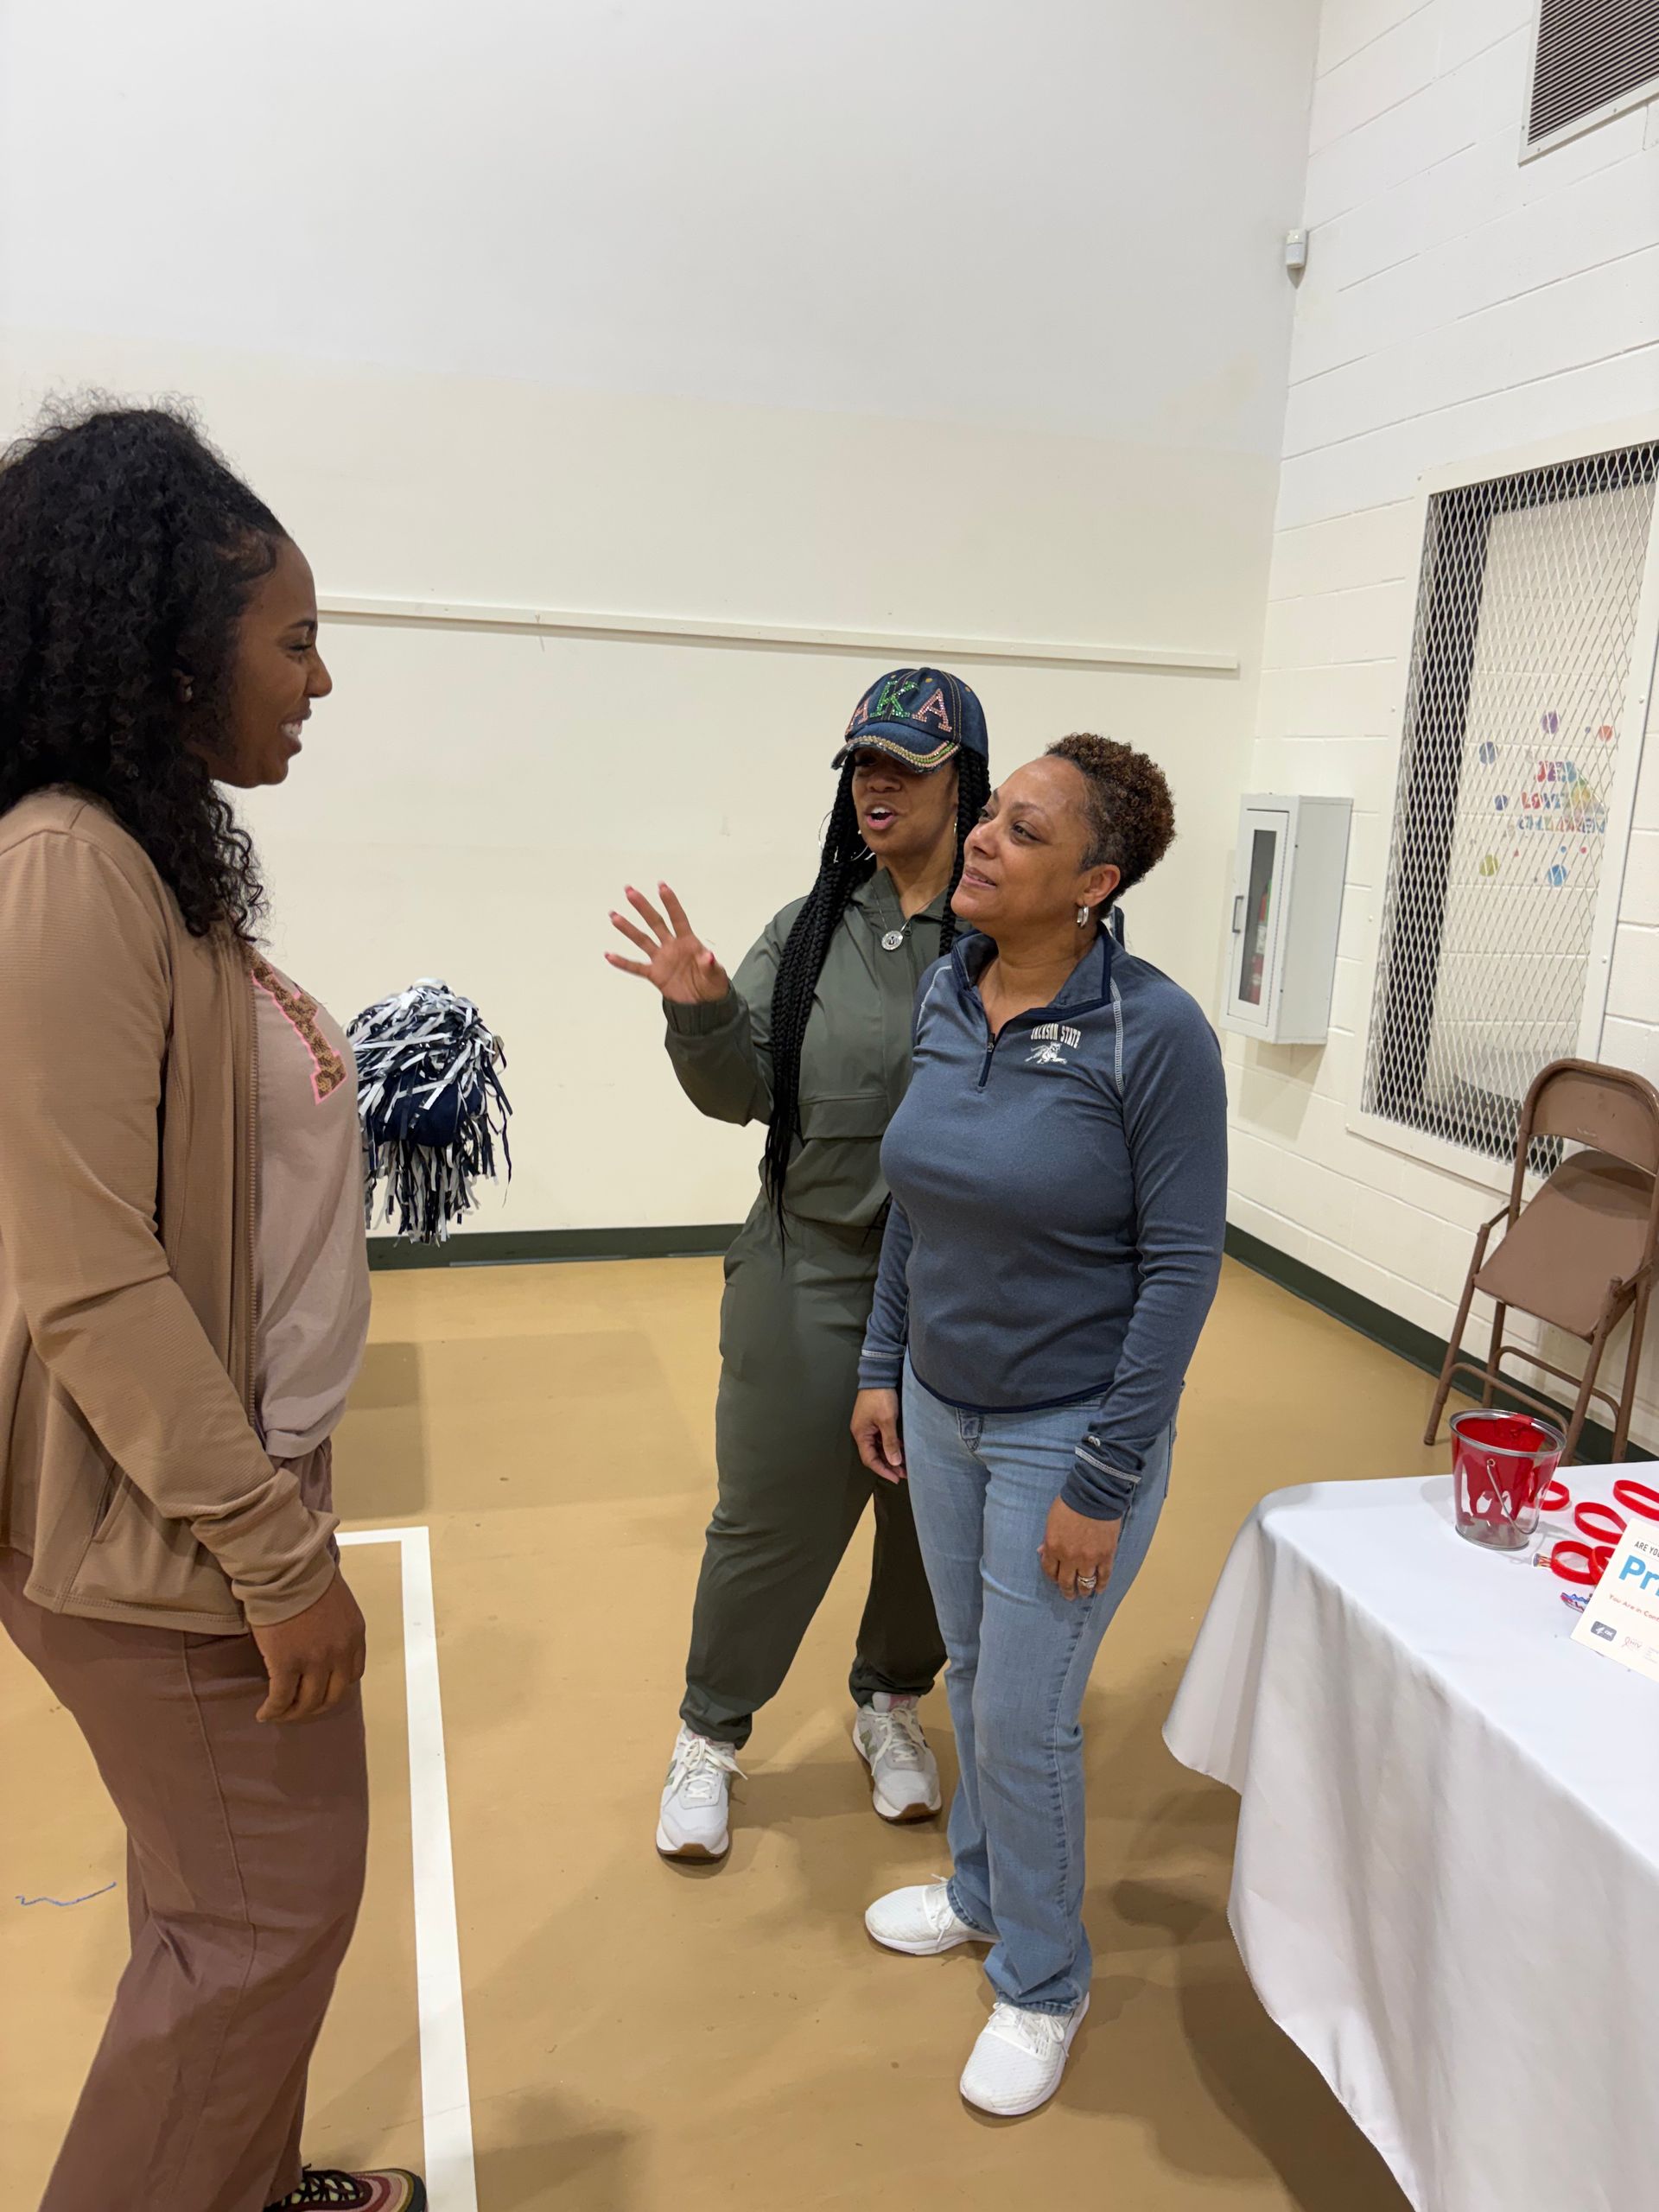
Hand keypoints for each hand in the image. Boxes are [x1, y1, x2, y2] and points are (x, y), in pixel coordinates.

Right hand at [251, 1569, 366, 1723]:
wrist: (287, 1571)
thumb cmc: (307, 1578)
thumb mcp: (337, 1604)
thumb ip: (336, 1627)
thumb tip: (320, 1642)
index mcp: (355, 1636)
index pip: (353, 1674)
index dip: (336, 1686)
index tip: (322, 1689)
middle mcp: (340, 1653)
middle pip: (332, 1695)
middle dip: (315, 1707)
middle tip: (299, 1709)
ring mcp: (315, 1661)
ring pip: (308, 1702)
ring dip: (293, 1713)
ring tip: (279, 1713)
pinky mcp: (287, 1664)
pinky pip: (281, 1698)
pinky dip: (273, 1710)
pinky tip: (264, 1713)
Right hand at [606, 882, 730, 1005]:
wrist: (703, 1004)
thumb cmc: (712, 984)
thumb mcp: (716, 975)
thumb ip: (710, 965)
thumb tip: (708, 956)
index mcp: (688, 942)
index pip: (678, 918)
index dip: (670, 903)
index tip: (661, 886)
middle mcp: (672, 946)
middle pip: (655, 923)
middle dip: (643, 907)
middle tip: (630, 891)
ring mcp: (662, 959)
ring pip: (642, 940)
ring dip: (628, 929)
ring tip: (614, 916)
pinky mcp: (655, 974)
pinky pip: (636, 967)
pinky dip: (622, 962)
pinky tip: (609, 955)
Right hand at [852, 1389, 904, 1484]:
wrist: (879, 1375)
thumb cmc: (881, 1397)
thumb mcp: (887, 1421)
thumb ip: (890, 1442)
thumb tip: (895, 1462)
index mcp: (861, 1434)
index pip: (869, 1459)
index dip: (883, 1470)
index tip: (896, 1478)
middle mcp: (862, 1432)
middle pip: (874, 1455)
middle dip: (888, 1465)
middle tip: (904, 1474)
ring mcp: (868, 1426)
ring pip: (879, 1447)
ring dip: (891, 1456)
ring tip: (905, 1465)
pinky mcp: (875, 1421)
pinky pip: (882, 1438)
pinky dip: (891, 1445)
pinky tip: (902, 1450)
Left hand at [1040, 1498, 1121, 1600]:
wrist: (1094, 1496)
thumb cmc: (1069, 1503)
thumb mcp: (1051, 1520)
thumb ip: (1047, 1539)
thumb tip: (1042, 1552)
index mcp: (1053, 1548)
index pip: (1050, 1571)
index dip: (1053, 1577)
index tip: (1056, 1579)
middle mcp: (1070, 1558)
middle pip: (1066, 1582)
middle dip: (1067, 1591)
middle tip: (1069, 1595)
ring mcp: (1089, 1559)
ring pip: (1085, 1583)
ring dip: (1084, 1591)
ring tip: (1084, 1593)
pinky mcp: (1106, 1556)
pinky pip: (1103, 1576)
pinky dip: (1101, 1585)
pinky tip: (1099, 1589)